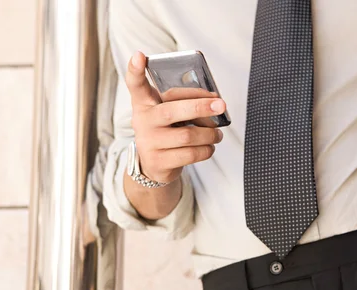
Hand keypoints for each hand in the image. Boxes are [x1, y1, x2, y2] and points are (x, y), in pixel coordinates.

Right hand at [125, 51, 225, 183]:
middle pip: (173, 110)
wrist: (154, 165)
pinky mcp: (158, 161)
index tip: (139, 56)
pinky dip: (206, 150)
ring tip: (217, 134)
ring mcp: (149, 142)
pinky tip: (209, 147)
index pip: (136, 84)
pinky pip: (190, 154)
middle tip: (221, 105)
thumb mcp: (168, 113)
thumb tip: (215, 101)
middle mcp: (143, 121)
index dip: (136, 70)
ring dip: (210, 134)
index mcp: (145, 103)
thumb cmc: (167, 131)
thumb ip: (183, 102)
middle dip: (200, 106)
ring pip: (188, 135)